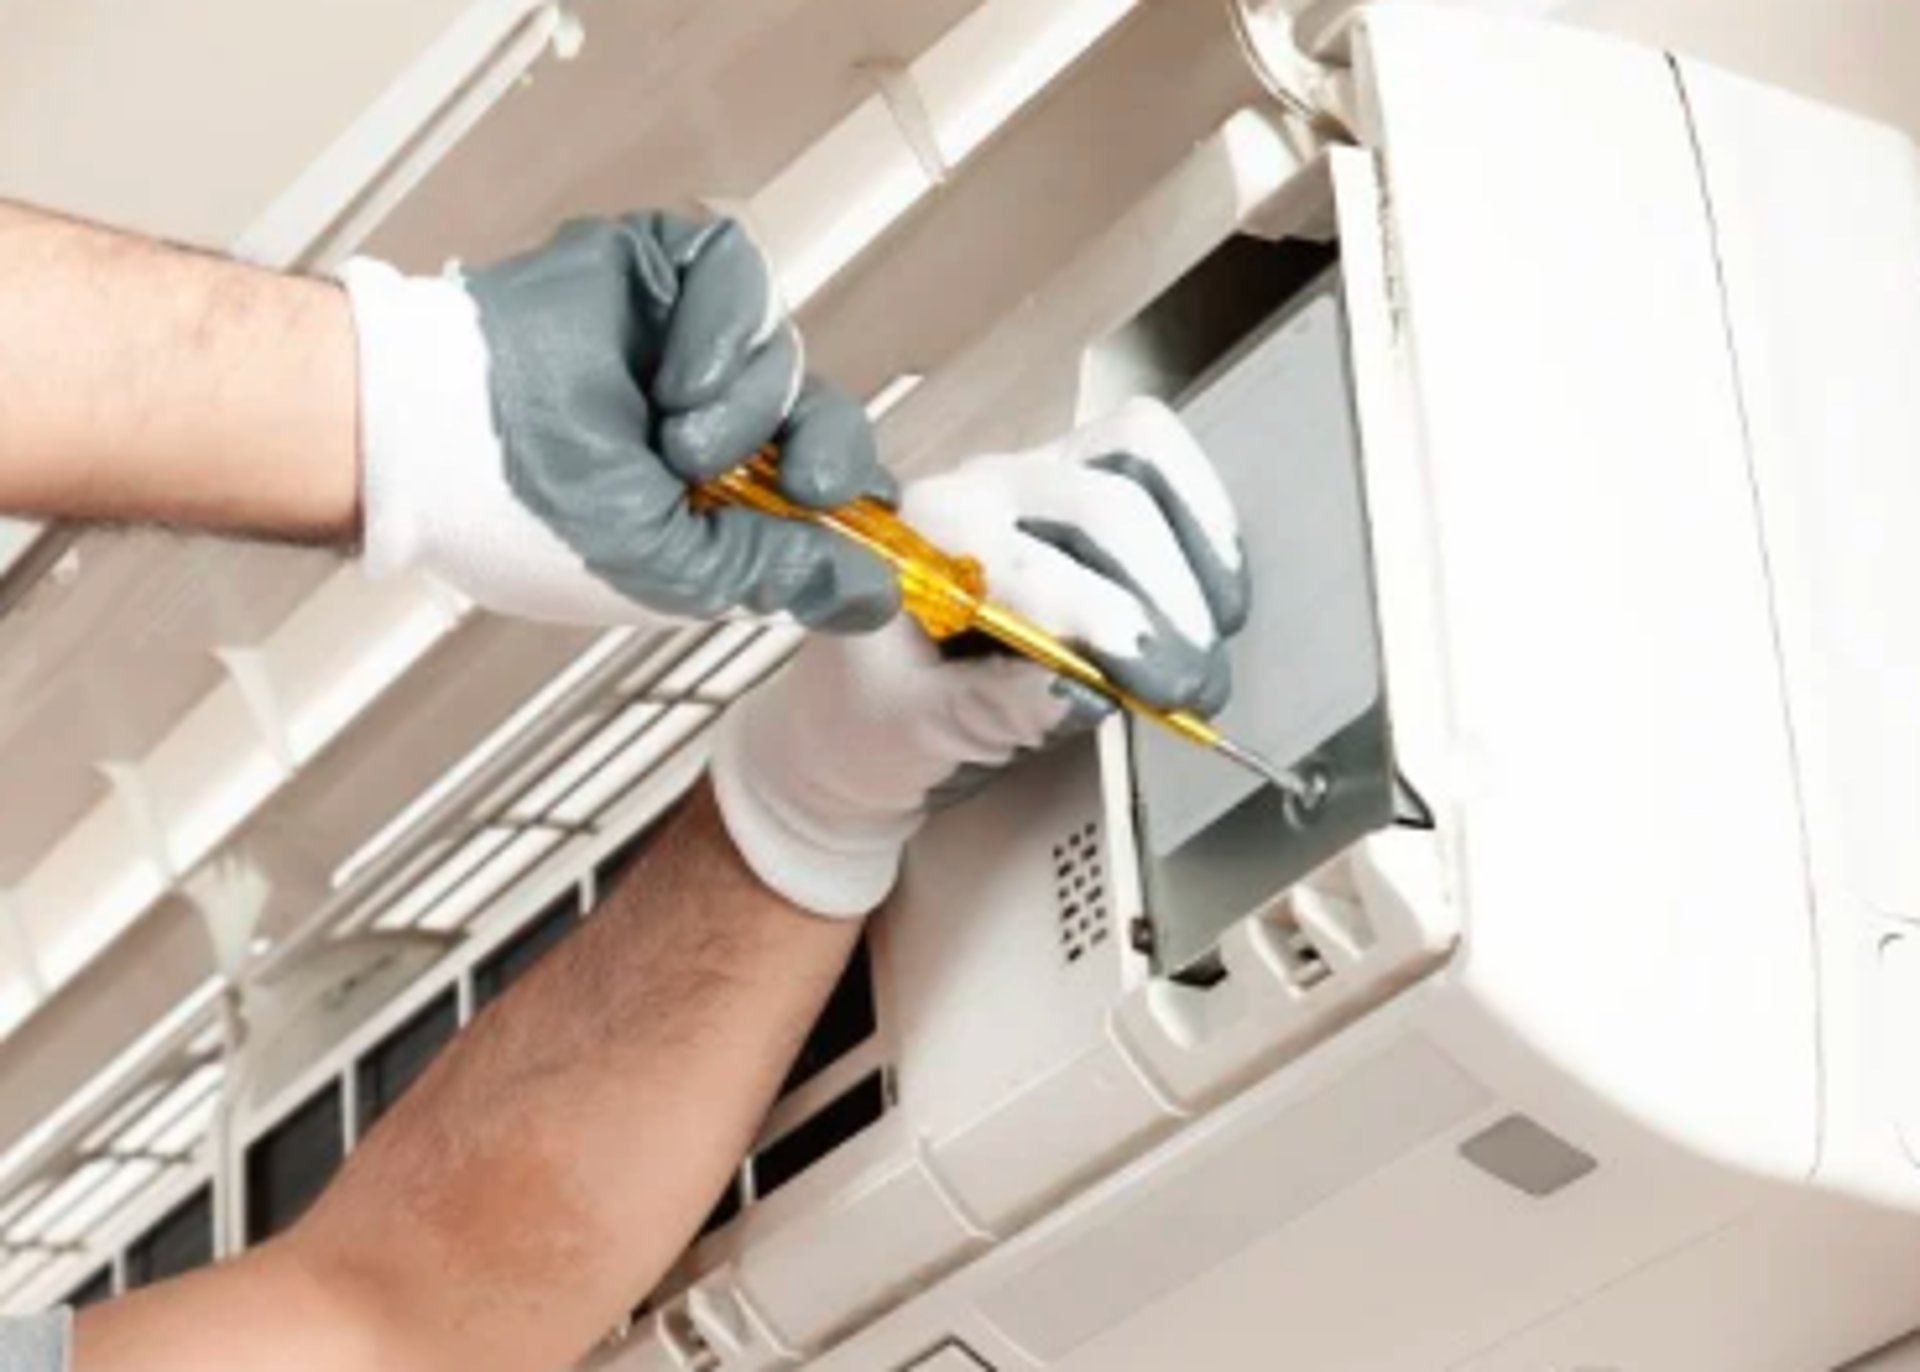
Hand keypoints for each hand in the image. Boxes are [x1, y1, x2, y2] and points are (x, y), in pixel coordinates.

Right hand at [340, 214, 897, 630]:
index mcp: (711, 497)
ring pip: (785, 352)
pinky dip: (725, 329)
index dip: (856, 502)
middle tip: (801, 485)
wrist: (427, 435)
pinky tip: (676, 378)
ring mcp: (683, 338)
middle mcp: (707, 415)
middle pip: (828, 414)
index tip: (869, 528)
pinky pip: (740, 273)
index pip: (823, 486)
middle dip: (829, 455)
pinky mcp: (658, 268)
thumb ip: (777, 575)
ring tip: (673, 442)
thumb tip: (874, 596)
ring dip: (748, 409)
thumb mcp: (670, 574)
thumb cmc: (520, 516)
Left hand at [711, 398, 1248, 916]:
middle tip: (1194, 686)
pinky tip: (1213, 590)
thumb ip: (991, 711)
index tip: (1163, 690)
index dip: (1111, 626)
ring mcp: (1029, 476)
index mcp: (921, 543)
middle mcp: (976, 489)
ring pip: (1137, 453)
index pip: (1038, 566)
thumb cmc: (873, 724)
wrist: (854, 717)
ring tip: (1214, 631)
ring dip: (1194, 541)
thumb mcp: (915, 732)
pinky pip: (1153, 460)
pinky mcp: (1074, 483)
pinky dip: (1200, 517)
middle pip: (1104, 503)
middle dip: (1166, 598)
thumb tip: (1083, 690)